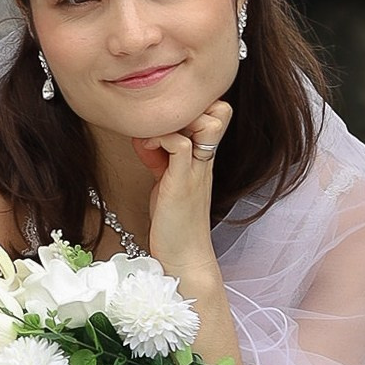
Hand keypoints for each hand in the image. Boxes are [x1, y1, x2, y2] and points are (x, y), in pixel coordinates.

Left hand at [135, 100, 231, 284]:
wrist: (183, 258)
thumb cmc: (173, 222)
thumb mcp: (167, 181)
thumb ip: (162, 157)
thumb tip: (144, 135)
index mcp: (205, 159)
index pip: (217, 114)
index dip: (195, 106)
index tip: (166, 119)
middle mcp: (206, 160)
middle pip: (220, 110)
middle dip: (190, 106)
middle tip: (162, 123)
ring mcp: (197, 170)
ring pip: (205, 122)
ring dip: (174, 121)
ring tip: (150, 137)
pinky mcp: (183, 183)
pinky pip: (182, 145)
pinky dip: (162, 139)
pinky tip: (146, 149)